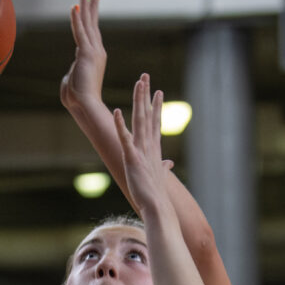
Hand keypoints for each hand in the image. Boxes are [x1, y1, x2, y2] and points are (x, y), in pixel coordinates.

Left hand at [60, 0, 105, 111]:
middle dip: (93, 7)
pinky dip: (77, 20)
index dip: (91, 17)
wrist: (84, 105)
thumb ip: (73, 72)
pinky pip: (80, 32)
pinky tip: (74, 8)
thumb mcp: (74, 81)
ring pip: (88, 25)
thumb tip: (71, 71)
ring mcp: (93, 52)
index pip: (92, 32)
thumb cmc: (78, 98)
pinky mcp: (86, 54)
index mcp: (94, 56)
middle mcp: (97, 51)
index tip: (91, 5)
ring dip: (85, 8)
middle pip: (93, 24)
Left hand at [113, 74, 168, 214]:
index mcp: (154, 149)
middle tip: (145, 76)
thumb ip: (162, 167)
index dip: (156, 106)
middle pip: (147, 115)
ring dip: (138, 101)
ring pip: (139, 120)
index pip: (155, 123)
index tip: (157, 91)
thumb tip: (167, 165)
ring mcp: (141, 151)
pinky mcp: (132, 158)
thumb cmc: (156, 195)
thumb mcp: (158, 177)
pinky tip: (117, 112)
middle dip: (146, 95)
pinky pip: (125, 138)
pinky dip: (121, 125)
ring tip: (139, 83)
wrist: (157, 207)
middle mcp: (149, 146)